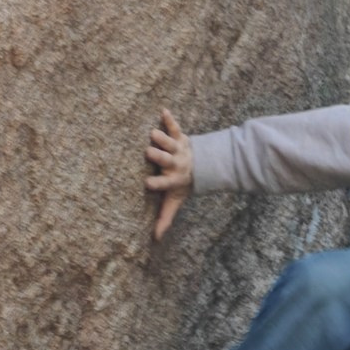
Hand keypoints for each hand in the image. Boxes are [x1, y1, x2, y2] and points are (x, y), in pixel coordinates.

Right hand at [145, 108, 192, 238]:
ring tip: (153, 133)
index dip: (157, 183)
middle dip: (159, 156)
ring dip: (162, 138)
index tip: (147, 183)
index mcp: (173, 179)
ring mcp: (178, 149)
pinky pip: (175, 127)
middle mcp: (175, 163)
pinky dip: (170, 119)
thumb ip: (166, 217)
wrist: (202, 165)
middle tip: (149, 152)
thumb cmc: (182, 184)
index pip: (164, 183)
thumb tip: (156, 239)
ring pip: (169, 143)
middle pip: (166, 160)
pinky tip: (164, 110)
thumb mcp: (175, 200)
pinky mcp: (180, 137)